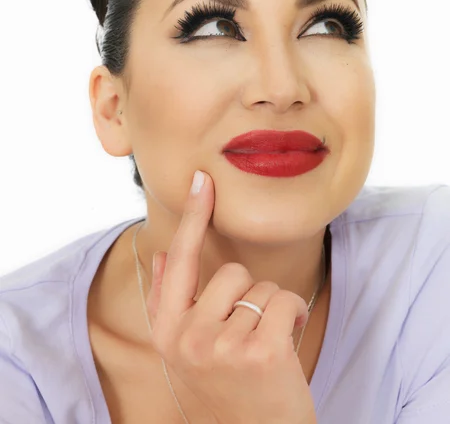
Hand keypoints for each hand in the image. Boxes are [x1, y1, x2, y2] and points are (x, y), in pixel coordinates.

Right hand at [146, 170, 317, 423]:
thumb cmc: (226, 389)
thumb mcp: (185, 350)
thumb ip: (171, 301)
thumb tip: (162, 255)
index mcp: (167, 331)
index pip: (179, 260)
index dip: (193, 217)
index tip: (203, 181)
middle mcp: (188, 336)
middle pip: (231, 272)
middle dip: (248, 294)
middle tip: (248, 331)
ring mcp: (222, 346)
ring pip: (261, 287)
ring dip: (272, 309)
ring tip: (266, 343)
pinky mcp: (261, 353)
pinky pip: (285, 301)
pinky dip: (294, 315)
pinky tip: (288, 342)